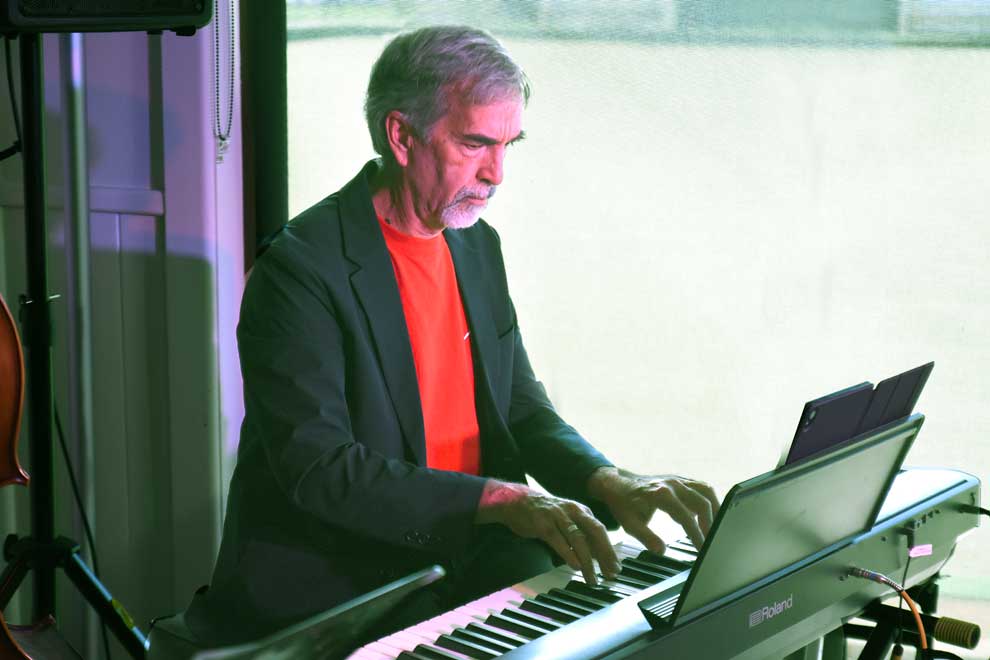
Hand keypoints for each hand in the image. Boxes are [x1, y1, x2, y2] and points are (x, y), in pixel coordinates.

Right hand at [475, 480, 620, 585]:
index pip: (600, 531)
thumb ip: (581, 535)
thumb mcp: (567, 521)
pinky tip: (575, 566)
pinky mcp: (543, 523)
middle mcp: (572, 511)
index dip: (609, 550)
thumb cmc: (544, 514)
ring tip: (592, 577)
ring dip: (587, 561)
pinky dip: (568, 553)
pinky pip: (558, 540)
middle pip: (595, 532)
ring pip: (578, 539)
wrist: (517, 501)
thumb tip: (598, 556)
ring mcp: (557, 516)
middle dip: (605, 554)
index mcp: (581, 511)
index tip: (616, 568)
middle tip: (611, 573)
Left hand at [587, 467, 719, 553]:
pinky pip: (702, 487)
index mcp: (660, 494)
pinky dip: (709, 501)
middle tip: (713, 543)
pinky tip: (710, 516)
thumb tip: (661, 551)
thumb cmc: (623, 504)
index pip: (686, 517)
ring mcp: (678, 479)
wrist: (617, 484)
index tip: (703, 549)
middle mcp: (672, 483)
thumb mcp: (629, 523)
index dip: (696, 535)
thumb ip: (645, 537)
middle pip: (702, 502)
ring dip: (715, 510)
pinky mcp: (681, 479)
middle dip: (710, 524)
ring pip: (706, 492)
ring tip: (716, 530)